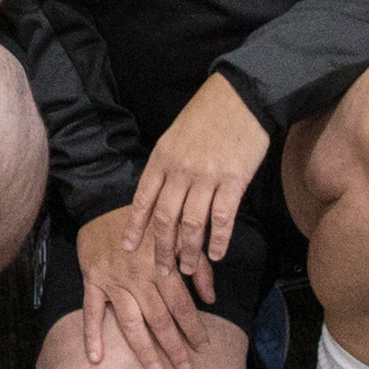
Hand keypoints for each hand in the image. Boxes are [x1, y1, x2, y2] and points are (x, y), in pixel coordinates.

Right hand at [65, 207, 208, 368]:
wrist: (105, 200)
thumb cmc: (148, 220)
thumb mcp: (178, 235)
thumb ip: (197, 265)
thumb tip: (211, 297)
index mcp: (160, 267)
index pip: (181, 305)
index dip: (193, 327)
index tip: (203, 347)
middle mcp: (137, 278)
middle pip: (159, 319)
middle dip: (173, 346)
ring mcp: (113, 282)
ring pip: (130, 322)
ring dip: (143, 348)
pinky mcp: (93, 282)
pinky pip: (92, 312)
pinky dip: (92, 335)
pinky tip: (96, 359)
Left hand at [125, 76, 274, 306]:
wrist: (240, 96)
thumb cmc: (207, 114)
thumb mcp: (174, 136)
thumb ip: (166, 165)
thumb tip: (160, 195)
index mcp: (162, 158)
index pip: (143, 200)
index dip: (135, 227)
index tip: (129, 248)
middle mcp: (180, 170)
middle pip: (165, 218)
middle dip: (162, 249)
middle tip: (162, 271)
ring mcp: (207, 176)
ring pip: (192, 224)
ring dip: (190, 251)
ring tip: (190, 269)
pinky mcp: (233, 180)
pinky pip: (222, 218)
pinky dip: (218, 240)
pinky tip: (217, 254)